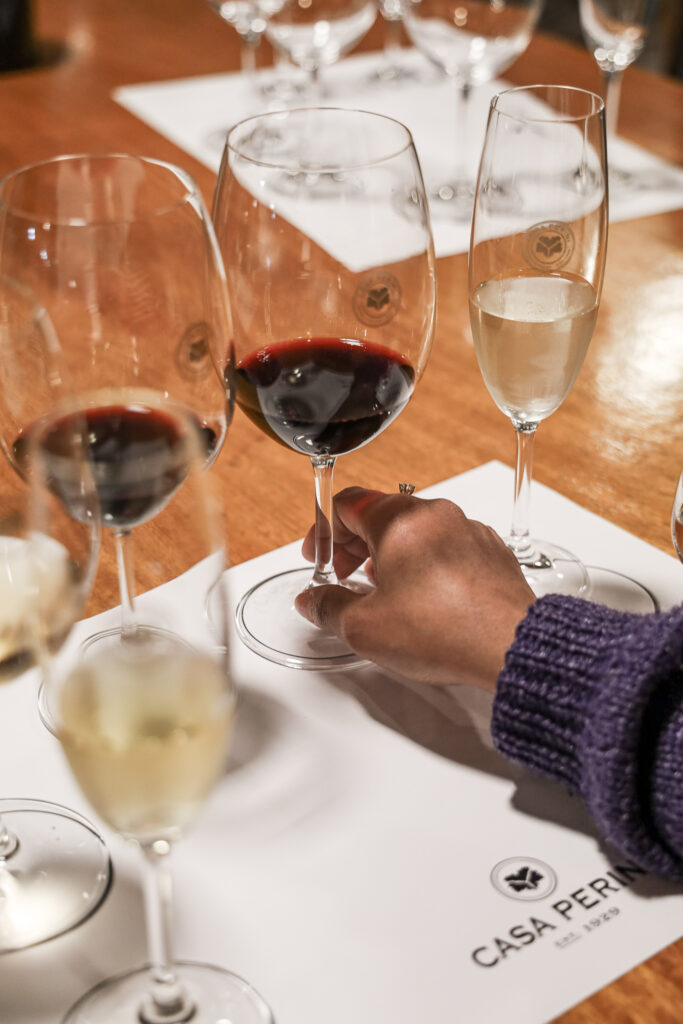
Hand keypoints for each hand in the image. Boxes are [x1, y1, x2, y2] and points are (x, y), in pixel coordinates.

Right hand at [295, 487, 534, 690]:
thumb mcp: (364, 627)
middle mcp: (436, 515)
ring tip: (380, 589)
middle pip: (381, 513)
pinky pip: (445, 545)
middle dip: (354, 544)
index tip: (319, 555)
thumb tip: (313, 601)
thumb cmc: (445, 631)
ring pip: (415, 530)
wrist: (511, 646)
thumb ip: (328, 607)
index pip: (348, 503)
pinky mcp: (489, 551)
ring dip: (389, 554)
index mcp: (400, 520)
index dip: (324, 530)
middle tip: (343, 574)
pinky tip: (422, 598)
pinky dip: (424, 562)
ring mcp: (467, 530)